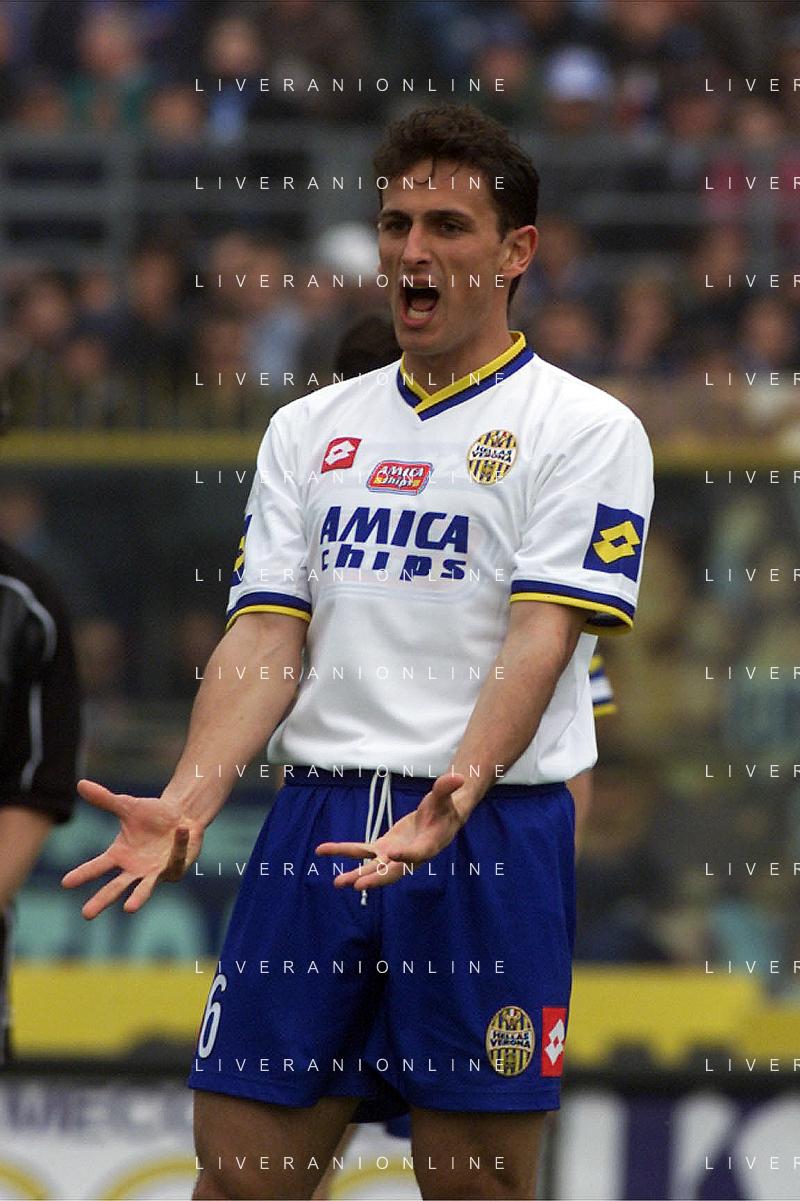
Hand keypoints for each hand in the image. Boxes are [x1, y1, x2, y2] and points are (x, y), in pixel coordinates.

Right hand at [61, 780, 202, 917]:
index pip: (97, 866)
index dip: (83, 874)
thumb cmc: (151, 815)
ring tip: (128, 908)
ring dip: (138, 897)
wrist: (181, 816)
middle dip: (102, 900)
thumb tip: (80, 784)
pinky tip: (180, 830)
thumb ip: (105, 799)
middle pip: (115, 888)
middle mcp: (134, 869)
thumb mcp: (127, 806)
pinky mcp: (174, 870)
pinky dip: (178, 845)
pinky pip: (175, 860)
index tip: (65, 882)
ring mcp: (154, 873)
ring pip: (144, 888)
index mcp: (119, 855)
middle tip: (86, 914)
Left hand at [315, 771, 465, 891]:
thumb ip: (446, 789)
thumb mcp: (444, 797)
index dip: (406, 855)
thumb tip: (459, 777)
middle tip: (358, 886)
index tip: (393, 853)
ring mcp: (394, 855)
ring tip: (337, 883)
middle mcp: (409, 857)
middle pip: (392, 871)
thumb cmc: (444, 808)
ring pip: (373, 867)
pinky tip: (322, 850)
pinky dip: (342, 850)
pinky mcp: (383, 848)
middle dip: (375, 879)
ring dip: (356, 875)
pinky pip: (360, 851)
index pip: (416, 854)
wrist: (439, 818)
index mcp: (428, 847)